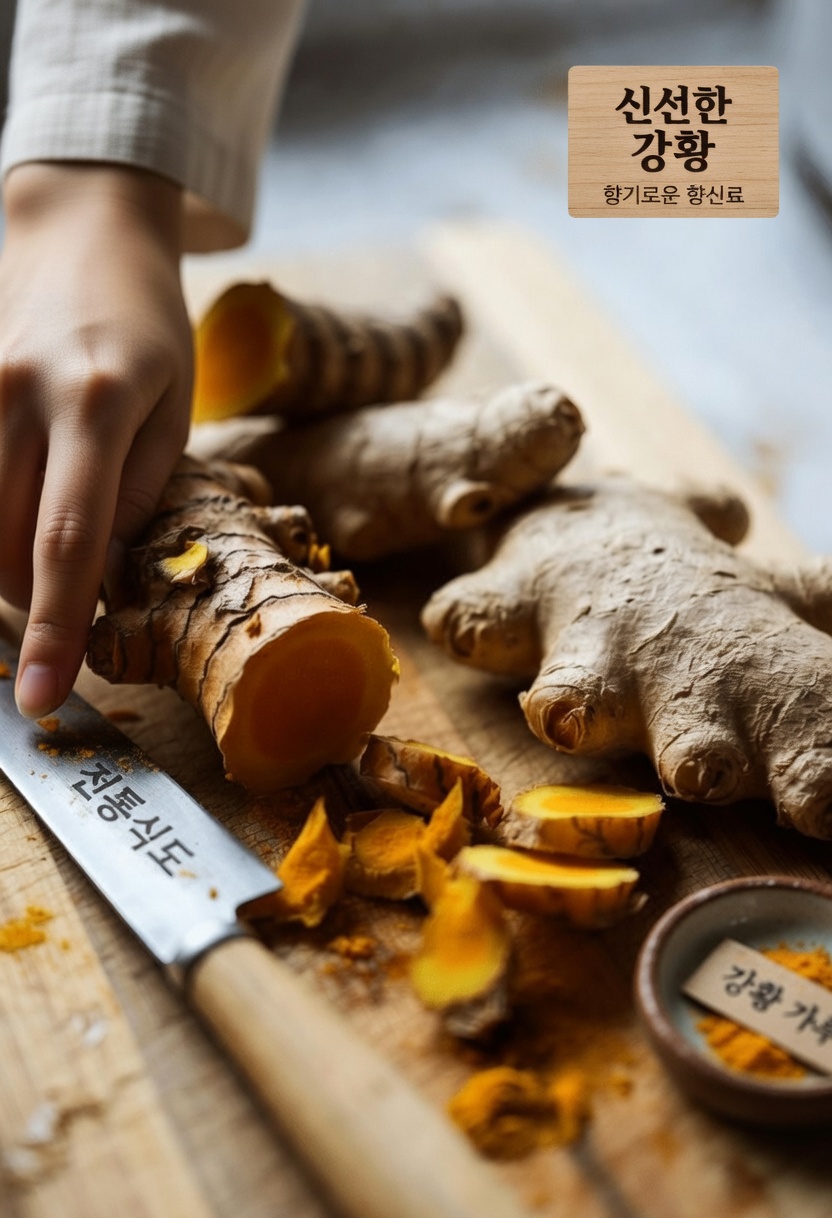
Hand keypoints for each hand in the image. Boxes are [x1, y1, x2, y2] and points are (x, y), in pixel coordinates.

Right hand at [0, 162, 192, 715]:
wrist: (80, 227)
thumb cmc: (147, 325)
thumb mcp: (177, 406)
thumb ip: (138, 490)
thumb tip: (102, 574)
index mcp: (99, 401)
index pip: (70, 539)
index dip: (54, 625)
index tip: (43, 693)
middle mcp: (20, 392)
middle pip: (3, 540)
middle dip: (30, 601)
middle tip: (64, 616)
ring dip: (1, 568)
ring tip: (37, 570)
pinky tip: (12, 521)